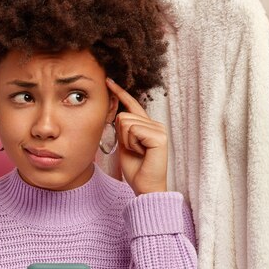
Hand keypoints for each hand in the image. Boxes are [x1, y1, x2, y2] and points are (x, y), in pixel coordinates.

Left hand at [106, 78, 167, 194]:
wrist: (145, 186)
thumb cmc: (135, 168)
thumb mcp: (124, 144)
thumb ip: (122, 129)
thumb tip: (115, 113)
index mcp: (147, 125)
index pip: (132, 105)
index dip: (120, 93)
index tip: (109, 81)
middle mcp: (155, 125)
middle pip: (123, 116)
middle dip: (121, 135)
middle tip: (133, 150)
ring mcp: (159, 129)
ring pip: (126, 123)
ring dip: (126, 141)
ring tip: (138, 152)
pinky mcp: (159, 137)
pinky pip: (133, 130)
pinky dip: (132, 143)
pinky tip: (142, 152)